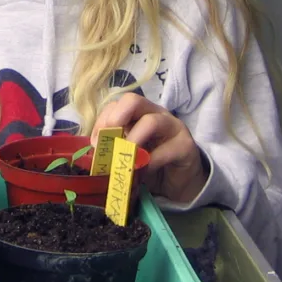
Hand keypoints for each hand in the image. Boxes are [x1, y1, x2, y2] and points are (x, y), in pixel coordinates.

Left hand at [91, 94, 207, 203]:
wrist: (180, 181)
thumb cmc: (149, 163)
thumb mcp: (128, 153)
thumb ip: (114, 148)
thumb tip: (95, 151)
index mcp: (138, 113)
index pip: (116, 104)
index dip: (102, 121)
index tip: (95, 143)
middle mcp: (155, 113)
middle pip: (133, 100)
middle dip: (116, 118)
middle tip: (109, 141)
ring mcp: (173, 126)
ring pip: (151, 121)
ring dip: (133, 141)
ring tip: (126, 158)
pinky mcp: (186, 145)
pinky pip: (166, 149)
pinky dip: (151, 161)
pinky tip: (144, 171)